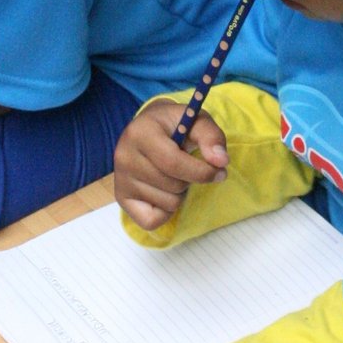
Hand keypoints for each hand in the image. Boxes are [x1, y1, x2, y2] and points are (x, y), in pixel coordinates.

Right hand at [114, 99, 228, 231]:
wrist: (148, 129)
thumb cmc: (174, 126)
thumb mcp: (196, 121)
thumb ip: (211, 137)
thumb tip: (221, 162)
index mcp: (140, 132)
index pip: (173, 163)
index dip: (202, 172)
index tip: (219, 171)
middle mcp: (124, 157)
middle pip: (173, 185)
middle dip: (190, 180)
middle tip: (187, 167)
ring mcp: (121, 180)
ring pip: (167, 204)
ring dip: (179, 193)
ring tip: (172, 175)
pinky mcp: (122, 198)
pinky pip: (152, 221)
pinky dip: (165, 212)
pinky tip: (164, 191)